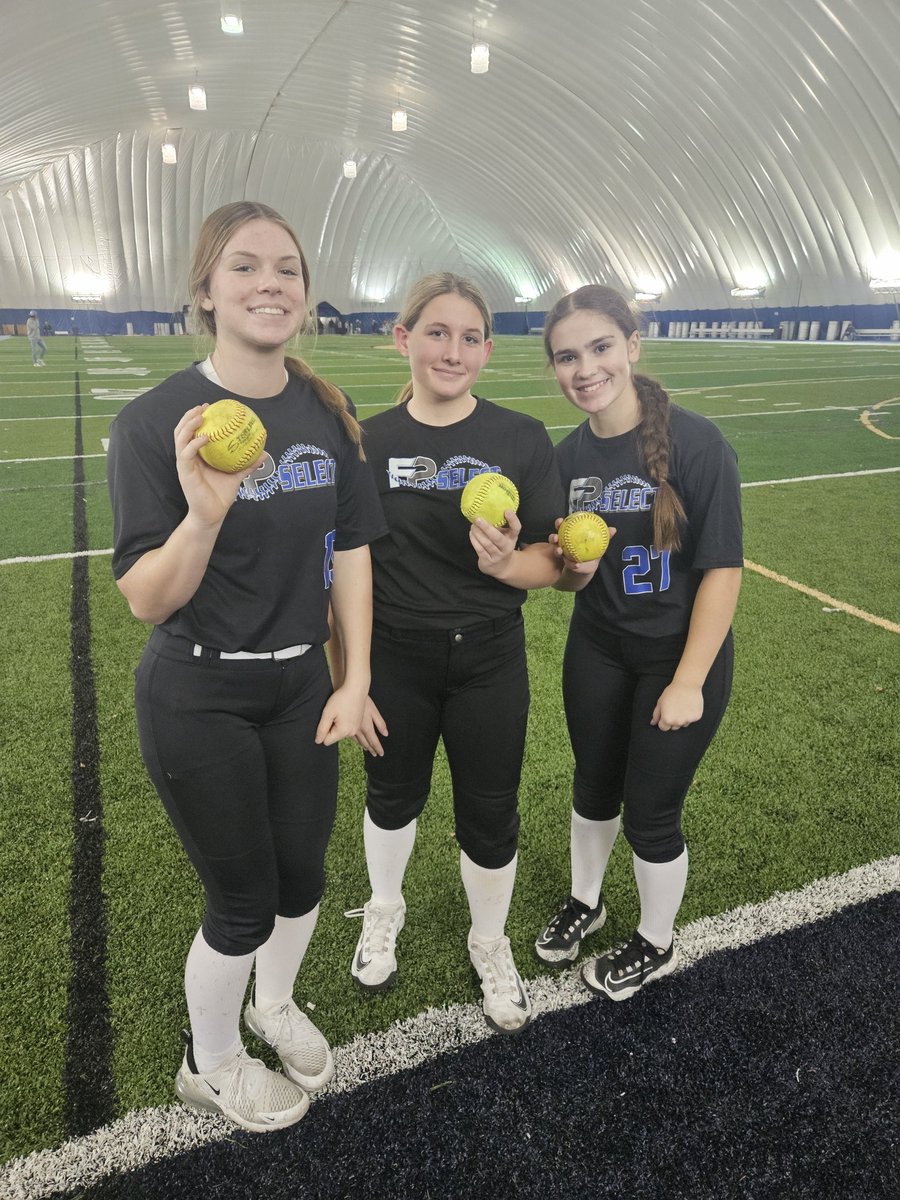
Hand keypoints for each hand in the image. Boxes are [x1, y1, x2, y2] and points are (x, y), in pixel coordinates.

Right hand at [174, 406, 263, 526]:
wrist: (213, 514)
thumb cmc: (221, 495)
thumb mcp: (236, 476)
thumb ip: (247, 464)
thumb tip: (264, 453)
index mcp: (197, 455)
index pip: (192, 431)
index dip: (197, 417)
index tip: (209, 406)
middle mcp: (188, 457)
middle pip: (182, 430)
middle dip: (189, 416)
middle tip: (202, 407)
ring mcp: (184, 464)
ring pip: (180, 438)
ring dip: (188, 425)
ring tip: (200, 416)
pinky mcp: (184, 472)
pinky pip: (186, 454)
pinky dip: (194, 443)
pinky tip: (205, 437)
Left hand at [315, 683, 369, 745]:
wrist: (356, 689)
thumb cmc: (341, 699)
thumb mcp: (328, 713)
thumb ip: (322, 729)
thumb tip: (318, 741)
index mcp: (343, 731)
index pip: (327, 741)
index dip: (323, 731)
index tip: (327, 719)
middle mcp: (351, 733)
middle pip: (334, 737)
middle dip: (331, 728)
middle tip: (334, 714)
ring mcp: (356, 728)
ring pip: (340, 732)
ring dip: (338, 724)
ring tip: (340, 711)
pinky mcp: (358, 723)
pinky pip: (347, 728)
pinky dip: (344, 722)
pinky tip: (345, 711)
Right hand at [354, 696, 388, 755]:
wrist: (348, 693)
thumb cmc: (361, 700)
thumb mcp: (374, 710)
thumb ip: (380, 723)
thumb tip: (385, 733)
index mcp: (367, 727)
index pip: (373, 741)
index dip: (377, 748)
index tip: (380, 754)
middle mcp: (358, 729)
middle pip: (366, 742)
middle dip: (371, 748)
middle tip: (375, 754)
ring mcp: (351, 727)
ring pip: (357, 740)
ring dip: (363, 745)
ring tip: (366, 749)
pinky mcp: (344, 724)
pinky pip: (349, 735)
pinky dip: (354, 739)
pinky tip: (355, 740)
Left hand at [469, 510, 520, 577]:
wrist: (501, 567)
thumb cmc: (501, 545)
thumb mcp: (505, 536)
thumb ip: (500, 525)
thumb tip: (487, 508)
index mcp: (512, 538)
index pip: (516, 528)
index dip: (513, 520)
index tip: (506, 510)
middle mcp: (506, 547)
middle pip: (497, 538)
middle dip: (487, 528)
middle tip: (478, 519)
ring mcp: (497, 556)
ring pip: (486, 543)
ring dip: (477, 533)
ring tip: (473, 525)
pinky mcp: (488, 561)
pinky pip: (480, 549)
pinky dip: (474, 540)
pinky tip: (471, 533)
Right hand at [551, 518, 615, 578]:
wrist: (589, 566)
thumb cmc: (592, 550)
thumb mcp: (598, 543)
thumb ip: (604, 536)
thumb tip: (613, 529)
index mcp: (569, 536)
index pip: (562, 527)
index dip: (559, 523)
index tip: (560, 521)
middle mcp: (563, 544)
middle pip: (554, 538)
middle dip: (553, 537)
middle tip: (556, 537)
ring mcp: (563, 555)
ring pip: (556, 551)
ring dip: (556, 550)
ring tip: (559, 551)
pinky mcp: (567, 564)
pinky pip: (568, 564)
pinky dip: (572, 564)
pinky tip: (576, 565)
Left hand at [651, 680, 703, 730]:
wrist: (687, 685)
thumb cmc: (673, 692)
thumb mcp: (660, 702)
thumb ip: (656, 715)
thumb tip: (653, 723)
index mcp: (667, 719)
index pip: (663, 728)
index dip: (663, 721)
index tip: (665, 715)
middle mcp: (678, 722)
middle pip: (674, 727)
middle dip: (673, 721)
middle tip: (674, 709)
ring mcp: (688, 720)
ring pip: (683, 724)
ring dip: (682, 718)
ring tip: (682, 707)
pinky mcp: (696, 717)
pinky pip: (692, 720)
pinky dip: (690, 715)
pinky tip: (688, 706)